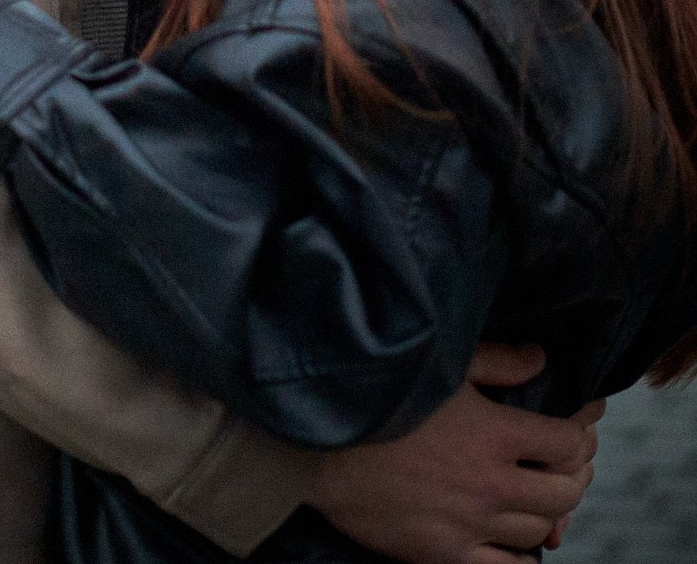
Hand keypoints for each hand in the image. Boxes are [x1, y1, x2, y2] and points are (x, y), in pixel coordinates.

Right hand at [313, 344, 600, 563]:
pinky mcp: (445, 554)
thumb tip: (541, 358)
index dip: (583, 428)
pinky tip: (521, 541)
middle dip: (578, 472)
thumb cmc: (379, 397)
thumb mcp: (439, 366)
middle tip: (573, 457)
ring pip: (540, 530)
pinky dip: (524, 558)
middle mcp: (489, 484)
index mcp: (492, 433)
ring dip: (553, 511)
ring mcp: (470, 525)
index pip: (566, 440)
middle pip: (564, 491)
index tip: (582, 418)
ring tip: (548, 491)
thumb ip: (495, 362)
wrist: (319, 448)